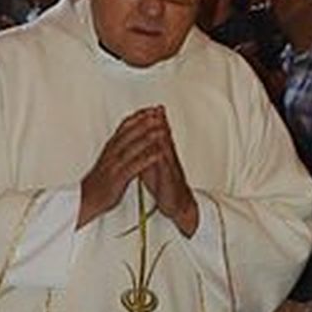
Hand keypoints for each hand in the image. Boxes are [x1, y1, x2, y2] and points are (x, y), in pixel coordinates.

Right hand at [76, 108, 162, 227]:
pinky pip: (134, 167)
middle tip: (157, 113)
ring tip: (161, 130)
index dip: (137, 117)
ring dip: (147, 138)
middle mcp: (111, 155)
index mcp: (109, 149)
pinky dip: (146, 159)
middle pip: (128, 134)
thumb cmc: (98, 183)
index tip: (150, 109)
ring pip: (131, 148)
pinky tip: (158, 155)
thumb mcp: (106, 160)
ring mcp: (114, 166)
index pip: (123, 128)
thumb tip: (125, 136)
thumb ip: (116, 148)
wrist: (84, 200)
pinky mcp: (117, 179)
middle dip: (143, 122)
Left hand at [137, 108, 198, 236]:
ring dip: (164, 137)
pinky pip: (167, 169)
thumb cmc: (163, 184)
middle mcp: (166, 159)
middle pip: (164, 137)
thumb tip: (134, 139)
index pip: (156, 134)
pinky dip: (163, 161)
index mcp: (160, 154)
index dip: (151, 122)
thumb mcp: (150, 164)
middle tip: (157, 108)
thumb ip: (144, 151)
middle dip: (160, 123)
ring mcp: (170, 168)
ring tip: (160, 124)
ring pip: (167, 150)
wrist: (176, 203)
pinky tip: (161, 152)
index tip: (146, 107)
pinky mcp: (170, 180)